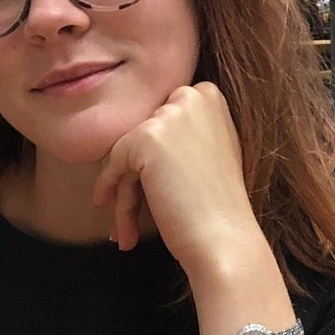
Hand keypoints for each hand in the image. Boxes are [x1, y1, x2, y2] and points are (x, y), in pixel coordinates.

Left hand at [92, 81, 261, 273]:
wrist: (224, 238)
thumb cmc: (218, 205)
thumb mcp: (210, 150)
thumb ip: (182, 132)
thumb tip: (139, 137)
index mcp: (210, 96)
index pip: (162, 118)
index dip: (153, 156)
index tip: (151, 186)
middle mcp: (192, 97)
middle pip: (145, 135)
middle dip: (137, 175)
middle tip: (138, 211)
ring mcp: (170, 115)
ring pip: (128, 151)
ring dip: (126, 192)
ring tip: (126, 230)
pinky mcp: (147, 137)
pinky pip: (114, 161)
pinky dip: (109, 188)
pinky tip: (117, 221)